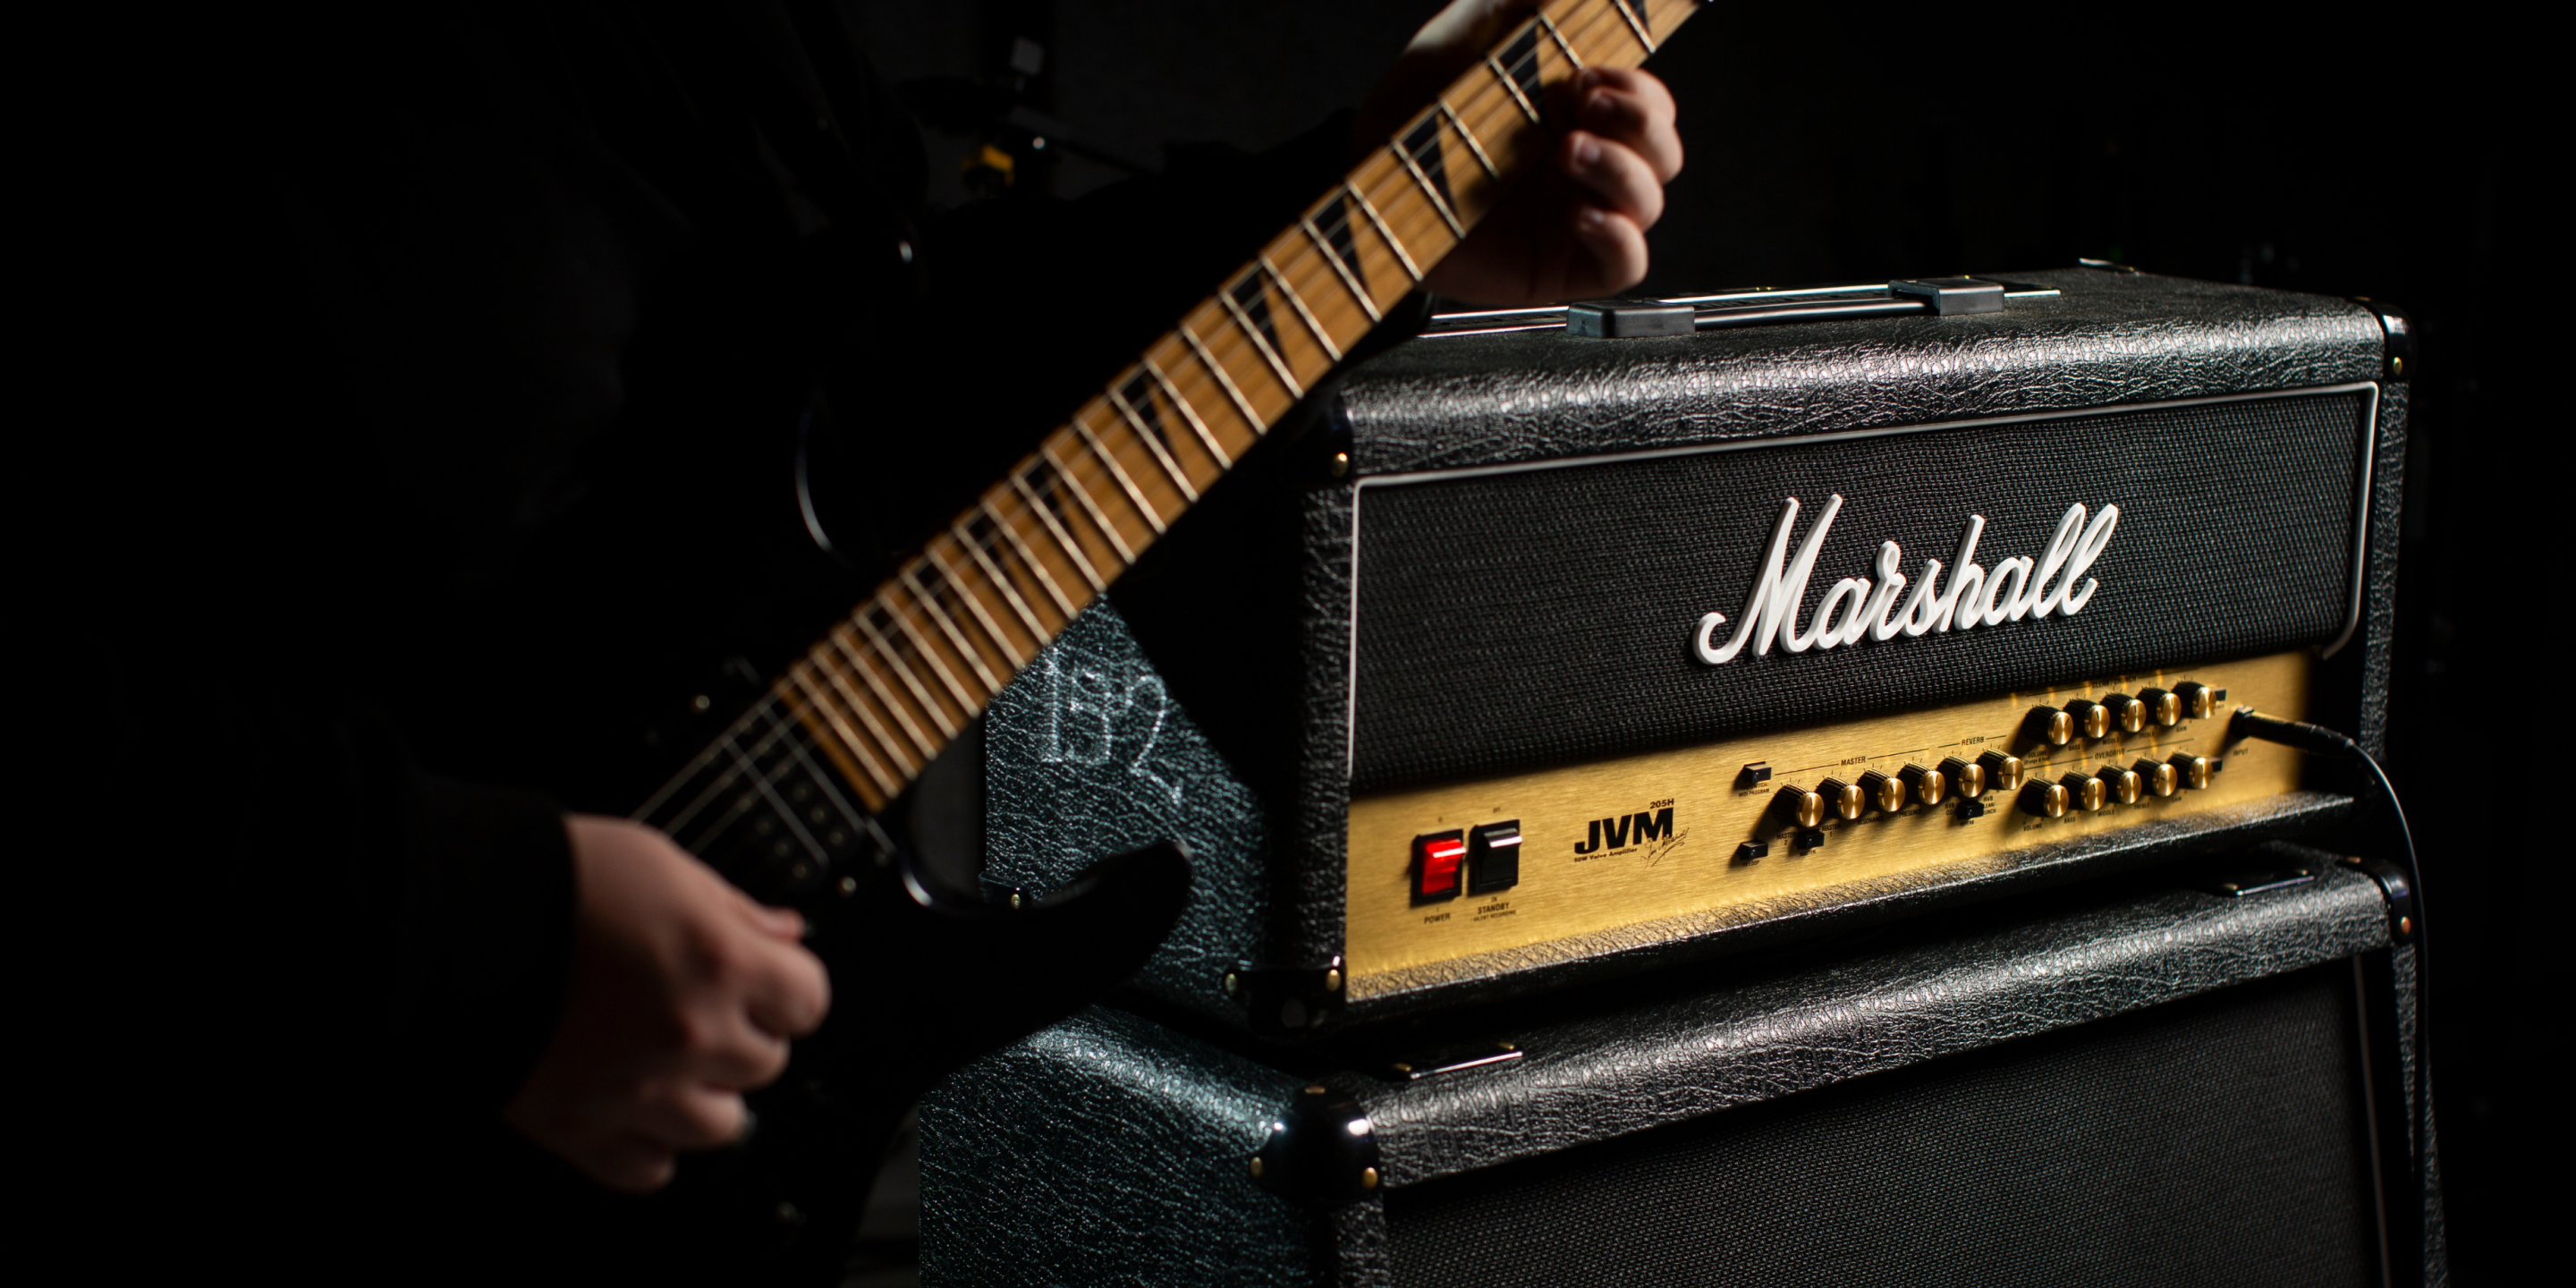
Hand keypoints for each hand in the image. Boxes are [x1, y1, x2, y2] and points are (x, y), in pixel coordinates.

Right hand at [503, 816, 830, 1192]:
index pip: (809, 1001)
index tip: (767, 981)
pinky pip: (651, 1170)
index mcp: (719, 963)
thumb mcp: (663, 864)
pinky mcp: (584, 1131)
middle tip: (701, 1007)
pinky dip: (650, 1145)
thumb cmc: (553, 883)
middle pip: (767, 1063)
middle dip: (743, 1034)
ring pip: (721, 1126)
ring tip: (668, 1059)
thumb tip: (784, 934)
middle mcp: (690, 1035)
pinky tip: (632, 1103)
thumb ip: (734, 908)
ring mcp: (640, 1092)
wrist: (454, 925)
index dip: (787, 987)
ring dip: (705, 1094)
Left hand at [1354, 0, 1683, 305]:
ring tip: (1568, 155)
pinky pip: (1626, 264)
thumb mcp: (1471, 35)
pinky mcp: (1560, 267)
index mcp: (1578, 113)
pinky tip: (1581, 215)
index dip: (1639, 91)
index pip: (1651, 103)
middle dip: (1640, 125)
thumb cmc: (1414, 111)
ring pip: (1651, 201)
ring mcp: (1577, 216)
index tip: (1588, 79)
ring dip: (1622, 172)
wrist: (1366, 178)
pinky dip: (1620, 237)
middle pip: (1665, 151)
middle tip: (1582, 114)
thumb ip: (1526, 6)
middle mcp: (1585, 164)